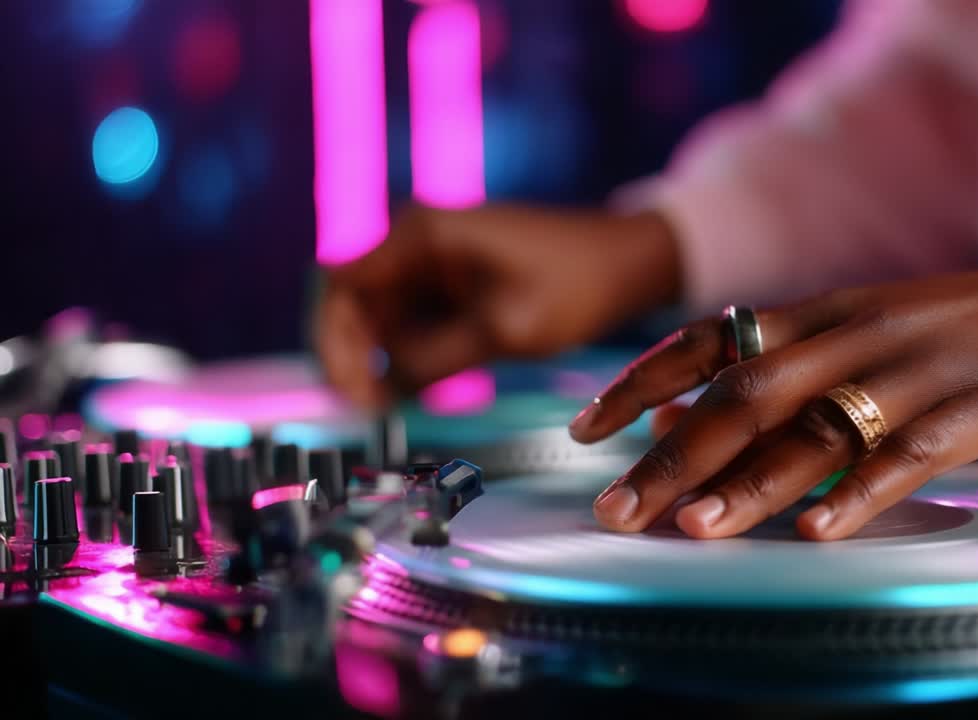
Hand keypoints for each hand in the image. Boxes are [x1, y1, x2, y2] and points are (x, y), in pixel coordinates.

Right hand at [313, 202, 680, 409]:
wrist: (632, 262)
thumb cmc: (579, 283)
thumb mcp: (506, 329)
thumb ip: (436, 357)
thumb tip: (379, 388)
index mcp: (423, 234)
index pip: (341, 282)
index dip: (334, 338)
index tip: (351, 388)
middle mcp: (418, 241)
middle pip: (353, 301)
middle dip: (353, 355)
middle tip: (369, 409)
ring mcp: (434, 262)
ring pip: (380, 317)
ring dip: (380, 360)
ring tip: (393, 405)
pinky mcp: (452, 284)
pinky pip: (411, 321)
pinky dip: (409, 355)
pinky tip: (419, 389)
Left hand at [570, 234, 977, 540]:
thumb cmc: (976, 327)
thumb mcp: (874, 333)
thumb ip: (790, 374)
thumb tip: (689, 420)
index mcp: (827, 314)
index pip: (712, 340)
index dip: (642, 380)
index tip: (586, 427)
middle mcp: (857, 336)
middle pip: (744, 395)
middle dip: (672, 454)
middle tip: (615, 507)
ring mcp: (917, 372)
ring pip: (813, 428)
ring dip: (746, 482)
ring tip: (691, 528)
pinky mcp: (977, 410)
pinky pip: (906, 455)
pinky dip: (857, 492)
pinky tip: (815, 530)